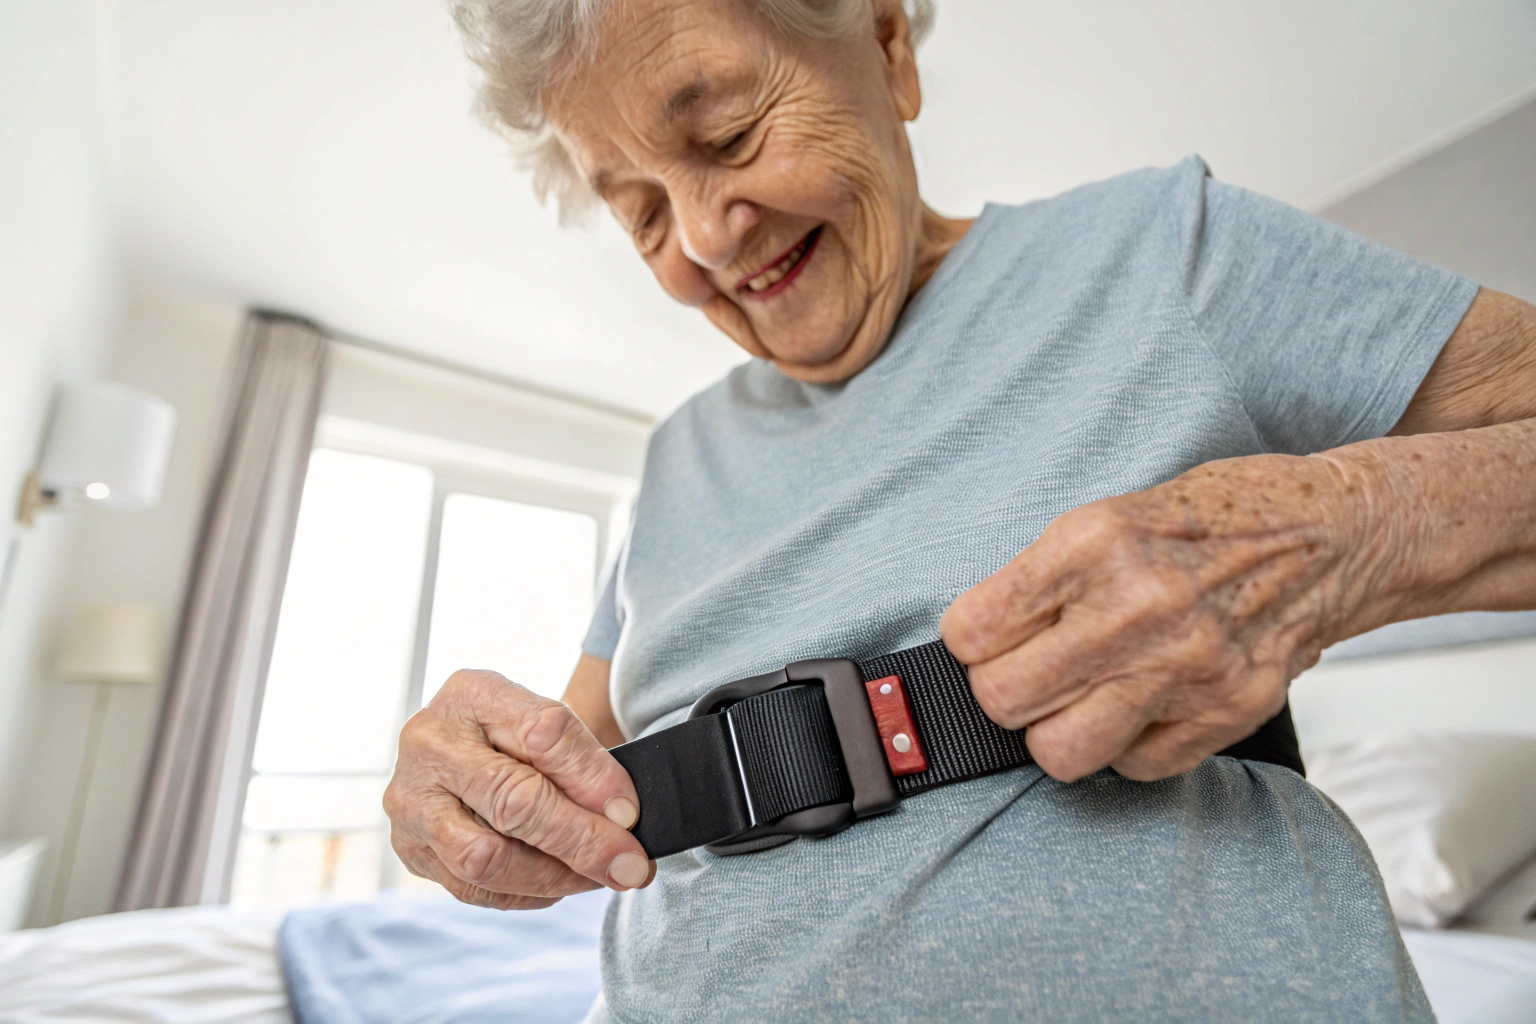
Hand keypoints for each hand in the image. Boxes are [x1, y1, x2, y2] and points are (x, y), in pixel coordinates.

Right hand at [383, 669, 652, 908]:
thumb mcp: (546, 724)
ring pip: (486, 857)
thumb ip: (580, 763)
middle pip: (513, 800)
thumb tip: (620, 821)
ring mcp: (411, 798)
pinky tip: (557, 882)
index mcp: (472, 693)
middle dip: (581, 839)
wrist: (461, 751)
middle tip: (629, 863)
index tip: (630, 813)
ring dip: (554, 875)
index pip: (543, 733)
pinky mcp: (409, 847)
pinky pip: (473, 888)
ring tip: (597, 875)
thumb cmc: (512, 735)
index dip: (592, 777)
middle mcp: (430, 742)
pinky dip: (526, 892)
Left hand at [941, 454, 1366, 782]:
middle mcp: (1136, 606)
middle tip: (1026, 671)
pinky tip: (1140, 704)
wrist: (1330, 533)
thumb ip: (1042, 579)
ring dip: (1056, 731)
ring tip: (1076, 697)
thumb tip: (975, 643)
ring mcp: (1185, 666)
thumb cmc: (1212, 518)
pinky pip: (1134, 766)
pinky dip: (1126, 745)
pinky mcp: (1227, 710)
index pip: (974, 630)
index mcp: (1094, 543)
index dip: (968, 640)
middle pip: (1003, 700)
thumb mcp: (1108, 516)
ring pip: (1059, 752)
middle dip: (1001, 691)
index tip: (983, 639)